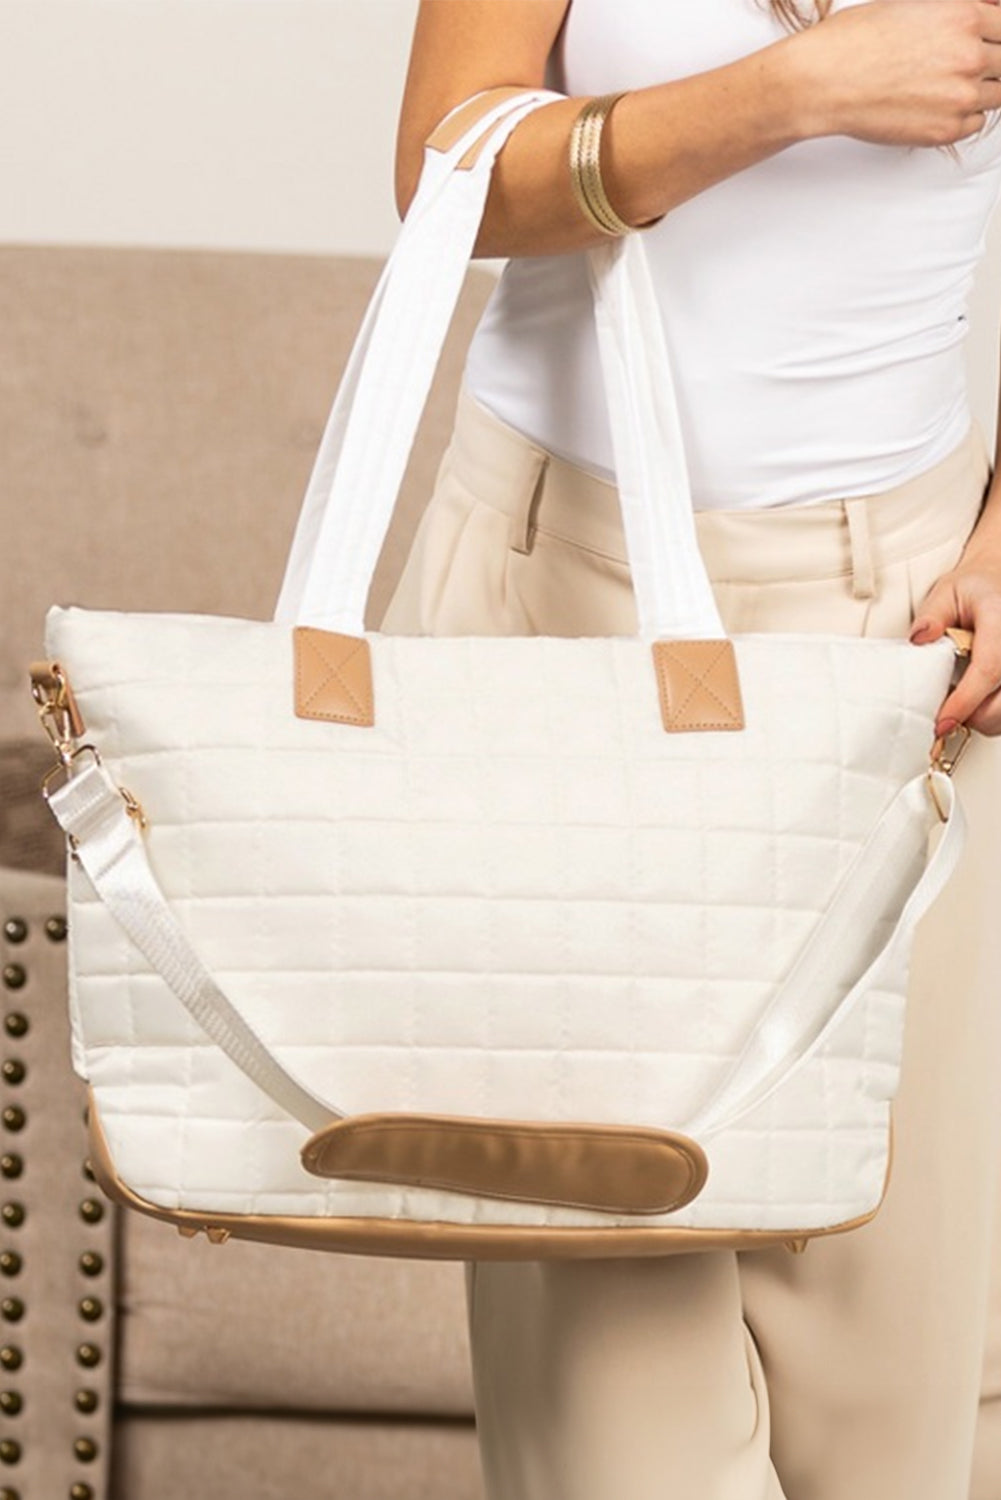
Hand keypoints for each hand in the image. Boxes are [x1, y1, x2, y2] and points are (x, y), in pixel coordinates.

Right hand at [792, 0, 1000, 146]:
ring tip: (948, 87)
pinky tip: (938, 106)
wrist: (824, 82)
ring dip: (981, 90)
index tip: (989, 42)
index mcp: (964, 17)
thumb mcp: (912, 5)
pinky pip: (975, 123)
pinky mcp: (945, 130)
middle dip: (992, 62)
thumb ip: (954, 11)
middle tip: (964, 68)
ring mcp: (960, 97)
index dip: (996, 35)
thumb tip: (983, 13)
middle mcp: (969, 57)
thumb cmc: (855, 40)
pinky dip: (965, 116)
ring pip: (997, 95)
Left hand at [910, 542, 1000, 735]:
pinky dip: (992, 714)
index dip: (965, 702)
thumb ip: (932, 615)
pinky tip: (977, 699)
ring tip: (961, 699)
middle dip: (971, 717)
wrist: (1000, 586)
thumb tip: (920, 639)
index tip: (942, 723)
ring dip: (982, 718)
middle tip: (943, 711)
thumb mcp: (948, 592)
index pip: (989, 670)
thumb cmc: (976, 591)